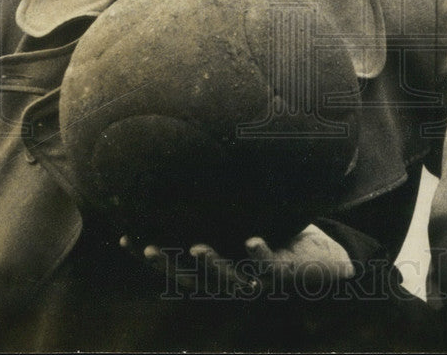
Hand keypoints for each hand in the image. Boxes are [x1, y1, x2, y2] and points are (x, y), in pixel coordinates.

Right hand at [120, 224, 353, 297]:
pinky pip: (269, 268)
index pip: (177, 264)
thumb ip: (222, 207)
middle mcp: (232, 279)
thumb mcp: (246, 220)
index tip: (124, 238)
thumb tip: (193, 166)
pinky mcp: (283, 276)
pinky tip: (251, 240)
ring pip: (228, 279)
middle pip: (193, 280)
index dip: (149, 256)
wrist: (322, 259)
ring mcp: (256, 280)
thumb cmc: (277, 235)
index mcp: (218, 267)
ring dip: (213, 265)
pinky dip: (259, 255)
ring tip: (197, 247)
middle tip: (150, 249)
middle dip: (170, 266)